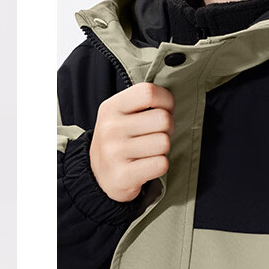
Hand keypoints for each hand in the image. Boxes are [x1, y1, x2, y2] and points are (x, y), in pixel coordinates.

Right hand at [89, 82, 173, 203]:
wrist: (98, 175)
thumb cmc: (118, 139)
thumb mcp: (120, 114)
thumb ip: (142, 103)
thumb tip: (170, 101)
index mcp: (111, 107)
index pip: (148, 92)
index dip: (166, 100)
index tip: (166, 109)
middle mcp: (111, 128)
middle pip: (163, 119)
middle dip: (169, 127)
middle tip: (159, 133)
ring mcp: (115, 153)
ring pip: (164, 142)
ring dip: (164, 148)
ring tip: (152, 150)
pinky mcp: (123, 176)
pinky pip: (161, 164)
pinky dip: (161, 165)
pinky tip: (149, 165)